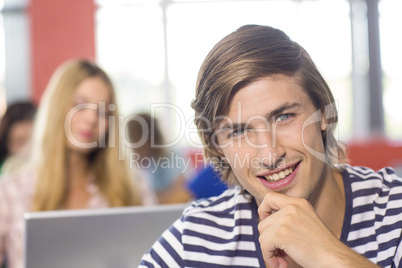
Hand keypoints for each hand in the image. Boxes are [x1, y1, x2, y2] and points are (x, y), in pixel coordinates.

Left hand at [257, 192, 376, 267]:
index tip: (267, 225)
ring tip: (283, 259)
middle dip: (269, 240)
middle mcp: (292, 207)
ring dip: (270, 251)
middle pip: (263, 223)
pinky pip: (264, 246)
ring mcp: (286, 220)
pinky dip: (269, 257)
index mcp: (298, 203)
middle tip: (281, 253)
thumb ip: (288, 218)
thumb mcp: (305, 222)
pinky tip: (282, 264)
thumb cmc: (322, 246)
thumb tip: (263, 224)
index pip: (269, 197)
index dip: (263, 211)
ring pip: (262, 236)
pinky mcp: (282, 234)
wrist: (335, 258)